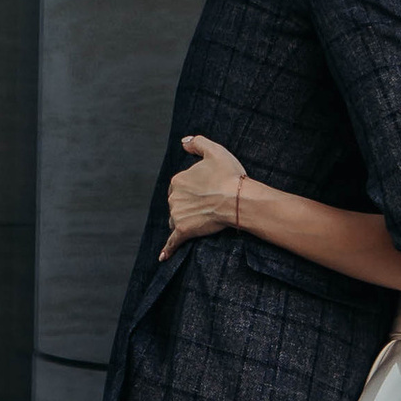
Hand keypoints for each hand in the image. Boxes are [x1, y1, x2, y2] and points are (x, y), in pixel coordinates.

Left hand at [160, 132, 248, 258]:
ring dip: (185, 221)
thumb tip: (183, 142)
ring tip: (202, 221)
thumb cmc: (229, 175)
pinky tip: (163, 257)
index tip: (207, 192)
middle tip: (208, 206)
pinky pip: (173, 241)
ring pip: (176, 220)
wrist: (238, 200)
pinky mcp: (184, 230)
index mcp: (178, 180)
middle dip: (188, 206)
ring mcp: (178, 215)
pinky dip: (168, 249)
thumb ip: (197, 143)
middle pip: (177, 205)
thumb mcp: (214, 151)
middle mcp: (173, 197)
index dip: (193, 191)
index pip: (179, 188)